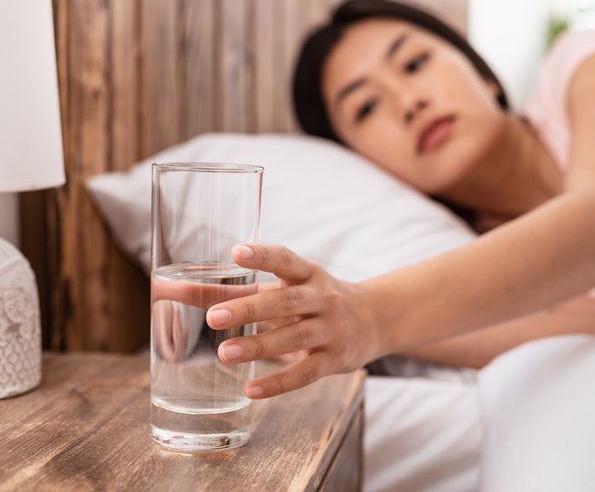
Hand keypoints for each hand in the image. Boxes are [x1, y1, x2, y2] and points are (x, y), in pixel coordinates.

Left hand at [206, 244, 381, 398]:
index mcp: (308, 274)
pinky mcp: (335, 359)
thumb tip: (174, 288)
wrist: (375, 319)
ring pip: (295, 337)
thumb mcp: (284, 287)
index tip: (237, 252)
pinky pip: (307, 372)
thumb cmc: (315, 299)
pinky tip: (251, 389)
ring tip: (225, 354)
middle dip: (251, 309)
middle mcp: (322, 298)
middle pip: (287, 301)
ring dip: (260, 346)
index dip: (264, 256)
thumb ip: (233, 290)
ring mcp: (331, 329)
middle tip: (214, 317)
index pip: (286, 260)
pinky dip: (279, 382)